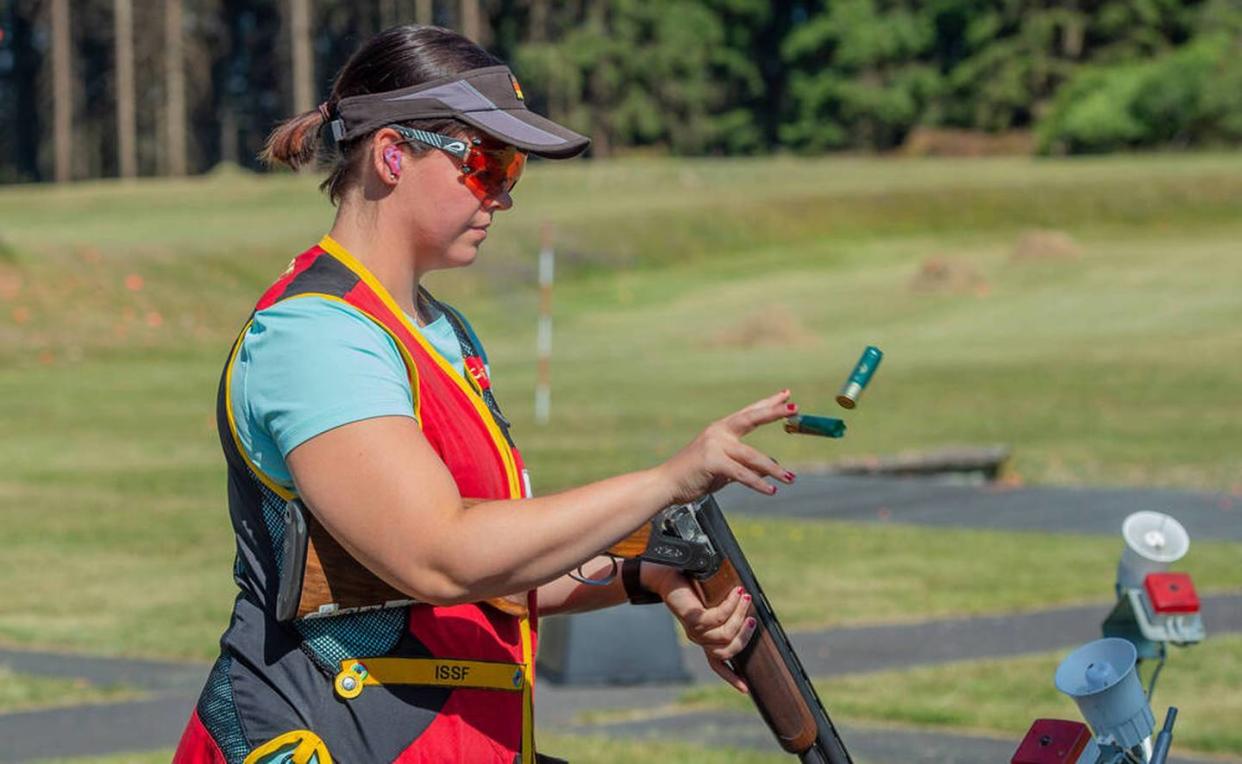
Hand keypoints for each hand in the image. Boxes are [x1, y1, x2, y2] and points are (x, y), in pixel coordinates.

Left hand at [644, 564, 757, 693]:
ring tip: (745, 596)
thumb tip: (751, 606)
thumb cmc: (694, 585)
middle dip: (744, 636)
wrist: (666, 573)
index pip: (717, 665)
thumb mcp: (714, 601)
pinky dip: (731, 605)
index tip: (746, 690)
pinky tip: (736, 592)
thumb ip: (728, 609)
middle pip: (727, 651)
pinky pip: (718, 618)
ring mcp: (694, 631)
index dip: (732, 678)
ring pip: (725, 634)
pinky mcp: (692, 619)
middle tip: (753, 618)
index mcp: (704, 639)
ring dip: (740, 615)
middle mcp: (699, 639)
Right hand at [657, 389, 797, 504]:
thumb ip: (746, 465)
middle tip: (795, 408)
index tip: (787, 395)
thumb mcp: (724, 469)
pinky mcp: (712, 462)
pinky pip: (741, 474)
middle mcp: (718, 432)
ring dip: (774, 469)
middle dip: (774, 412)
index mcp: (720, 430)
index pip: (749, 413)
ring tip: (790, 478)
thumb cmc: (693, 475)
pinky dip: (758, 483)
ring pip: (751, 456)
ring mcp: (714, 445)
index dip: (768, 404)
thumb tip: (771, 467)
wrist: (666, 483)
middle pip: (751, 418)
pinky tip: (771, 490)